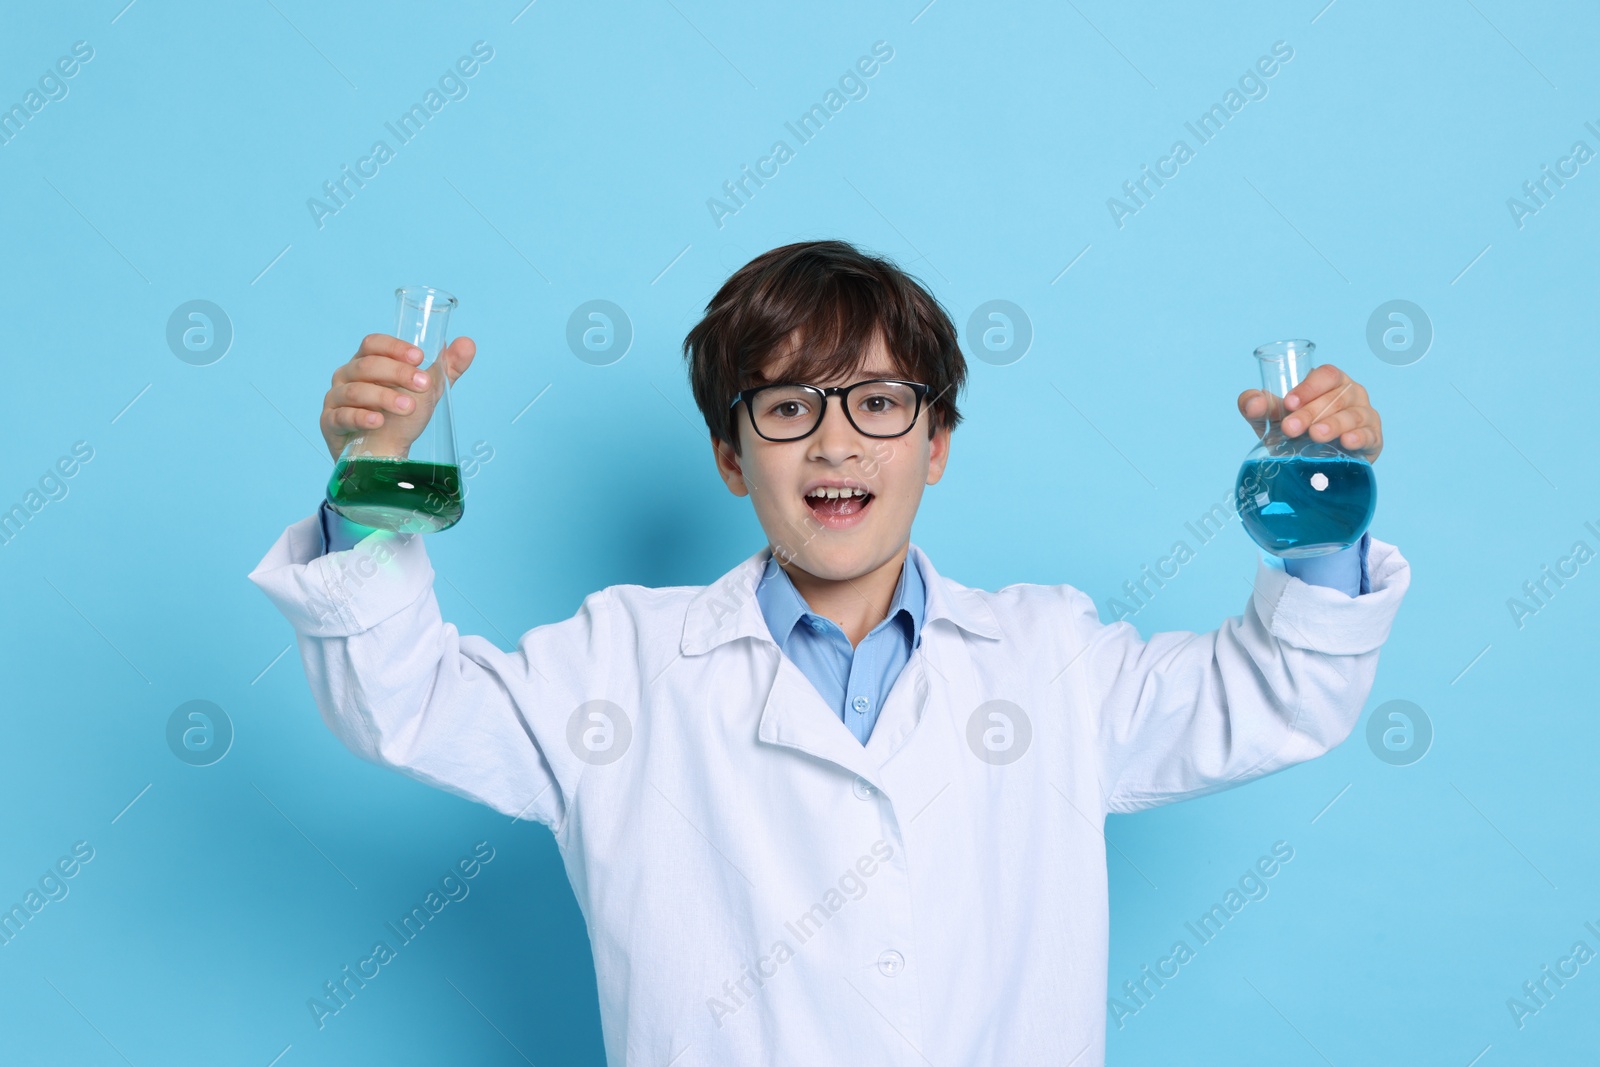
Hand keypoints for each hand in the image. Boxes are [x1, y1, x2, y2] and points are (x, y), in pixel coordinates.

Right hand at [320, 334, 476, 460]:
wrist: (386, 455)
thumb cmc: (402, 418)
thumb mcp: (427, 391)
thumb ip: (446, 368)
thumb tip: (467, 343)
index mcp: (367, 362)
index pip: (373, 343)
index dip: (394, 347)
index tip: (419, 356)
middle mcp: (346, 376)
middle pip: (366, 365)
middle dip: (398, 373)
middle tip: (423, 385)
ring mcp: (335, 400)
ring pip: (355, 390)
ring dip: (385, 396)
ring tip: (409, 408)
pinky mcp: (329, 424)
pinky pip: (341, 416)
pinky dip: (361, 417)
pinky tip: (378, 421)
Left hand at [1237, 363, 1382, 461]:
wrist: (1312, 465)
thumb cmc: (1295, 433)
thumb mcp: (1272, 420)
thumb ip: (1258, 408)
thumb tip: (1251, 403)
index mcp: (1330, 382)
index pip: (1326, 375)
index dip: (1309, 387)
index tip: (1289, 404)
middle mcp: (1351, 394)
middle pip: (1336, 397)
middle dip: (1311, 412)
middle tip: (1290, 428)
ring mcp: (1365, 415)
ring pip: (1353, 414)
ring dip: (1333, 424)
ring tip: (1315, 435)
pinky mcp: (1373, 439)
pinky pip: (1370, 434)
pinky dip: (1359, 437)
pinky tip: (1348, 441)